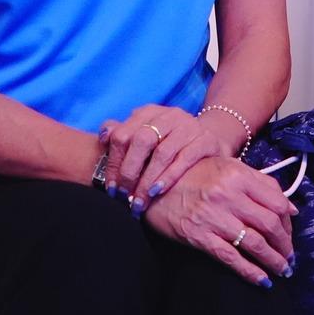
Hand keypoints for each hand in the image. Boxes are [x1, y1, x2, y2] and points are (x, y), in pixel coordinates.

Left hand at [100, 106, 232, 209]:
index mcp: (149, 112)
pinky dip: (169, 177)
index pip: (123, 134)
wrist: (210, 139)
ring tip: (138, 201)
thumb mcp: (145, 133)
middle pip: (142, 141)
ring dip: (147, 180)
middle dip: (129, 171)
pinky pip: (185, 159)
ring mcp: (189, 126)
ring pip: (163, 153)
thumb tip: (103, 136)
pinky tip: (157, 192)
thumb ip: (123, 133)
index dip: (113, 162)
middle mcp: (169, 115)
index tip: (111, 187)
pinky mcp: (206, 140)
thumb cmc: (169, 142)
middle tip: (123, 196)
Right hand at [144, 155, 296, 285]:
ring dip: (273, 260)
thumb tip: (290, 208)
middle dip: (285, 245)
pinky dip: (250, 272)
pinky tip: (262, 281)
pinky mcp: (199, 236)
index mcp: (238, 175)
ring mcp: (213, 216)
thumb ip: (260, 183)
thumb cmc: (193, 175)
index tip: (290, 233)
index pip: (277, 202)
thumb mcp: (227, 168)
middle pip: (269, 224)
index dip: (288, 222)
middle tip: (290, 257)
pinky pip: (231, 258)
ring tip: (282, 270)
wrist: (153, 185)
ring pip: (254, 243)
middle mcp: (228, 194)